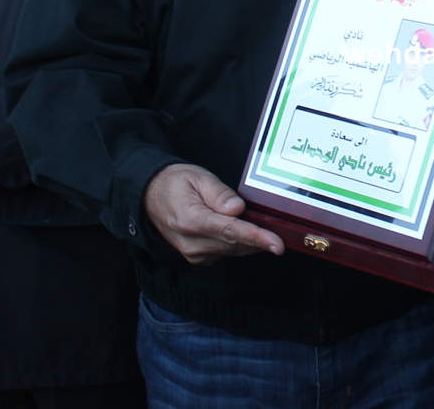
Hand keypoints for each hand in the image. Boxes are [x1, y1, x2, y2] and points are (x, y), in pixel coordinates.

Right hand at [143, 163, 283, 264]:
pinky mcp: (198, 257)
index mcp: (190, 220)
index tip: (277, 244)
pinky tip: (247, 231)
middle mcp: (191, 243)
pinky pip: (227, 252)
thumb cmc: (177, 183)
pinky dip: (241, 243)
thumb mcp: (198, 177)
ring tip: (265, 226)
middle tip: (282, 228)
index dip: (256, 238)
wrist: (151, 197)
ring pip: (234, 250)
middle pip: (235, 243)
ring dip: (252, 241)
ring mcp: (194, 253)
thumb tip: (238, 209)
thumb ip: (219, 193)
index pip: (229, 231)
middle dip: (261, 237)